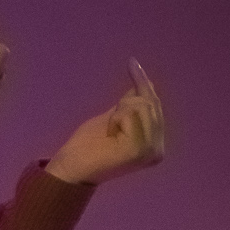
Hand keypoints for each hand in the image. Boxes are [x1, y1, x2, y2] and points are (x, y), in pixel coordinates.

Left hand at [46, 59, 164, 183]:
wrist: (71, 167)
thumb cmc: (89, 144)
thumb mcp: (114, 118)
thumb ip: (132, 104)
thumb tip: (147, 84)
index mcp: (155, 144)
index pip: (155, 104)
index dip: (142, 83)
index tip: (131, 61)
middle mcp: (158, 149)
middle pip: (150, 102)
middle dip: (126, 104)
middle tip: (111, 125)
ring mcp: (150, 150)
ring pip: (140, 105)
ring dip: (119, 113)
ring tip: (110, 132)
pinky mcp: (138, 149)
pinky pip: (130, 114)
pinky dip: (115, 119)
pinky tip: (109, 135)